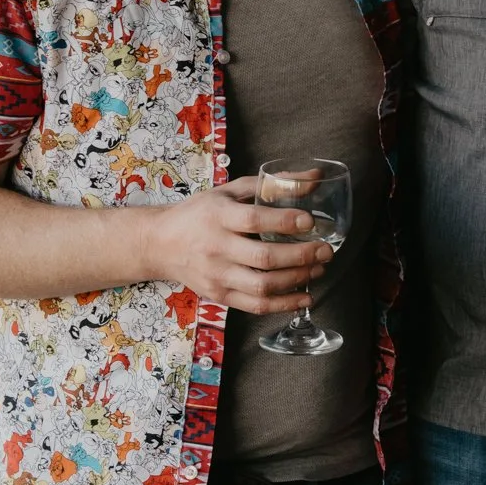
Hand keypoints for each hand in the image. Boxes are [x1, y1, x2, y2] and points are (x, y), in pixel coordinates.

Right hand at [147, 176, 331, 313]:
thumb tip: (315, 178)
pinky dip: (284, 304)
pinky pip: (255, 305)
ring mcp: (217, 275)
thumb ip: (273, 184)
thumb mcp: (231, 190)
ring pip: (262, 286)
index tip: (310, 220)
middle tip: (325, 250)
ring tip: (319, 270)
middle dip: (301, 256)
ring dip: (297, 280)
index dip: (284, 221)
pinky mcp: (219, 295)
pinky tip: (305, 297)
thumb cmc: (200, 212)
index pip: (254, 220)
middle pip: (263, 258)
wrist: (160, 243)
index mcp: (218, 216)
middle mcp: (216, 248)